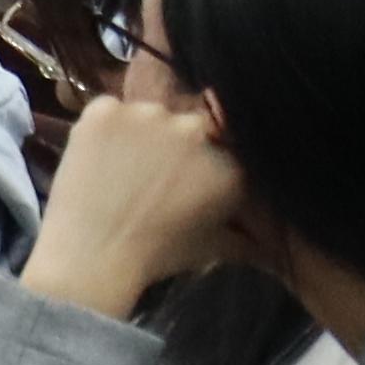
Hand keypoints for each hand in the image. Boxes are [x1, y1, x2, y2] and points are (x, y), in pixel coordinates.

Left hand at [25, 87, 248, 319]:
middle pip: (189, 125)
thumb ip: (249, 234)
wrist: (93, 252)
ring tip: (124, 166)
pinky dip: (106, 128)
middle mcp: (194, 131)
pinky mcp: (104, 110)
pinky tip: (100, 155)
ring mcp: (148, 115)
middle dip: (177, 144)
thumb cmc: (158, 254)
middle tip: (152, 172)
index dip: (204, 158)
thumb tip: (270, 240)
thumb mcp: (216, 247)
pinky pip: (108, 109)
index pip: (226, 144)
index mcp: (230, 164)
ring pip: (150, 115)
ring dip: (142, 133)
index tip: (185, 174)